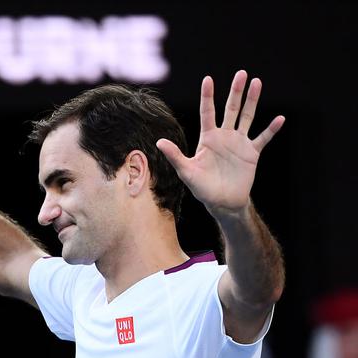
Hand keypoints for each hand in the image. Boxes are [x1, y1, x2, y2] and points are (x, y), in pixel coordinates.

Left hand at [156, 70, 284, 218]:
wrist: (222, 202)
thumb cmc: (202, 188)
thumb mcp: (186, 171)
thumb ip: (175, 155)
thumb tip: (158, 142)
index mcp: (208, 138)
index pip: (207, 112)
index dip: (208, 96)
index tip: (208, 79)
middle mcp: (224, 136)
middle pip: (231, 109)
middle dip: (236, 91)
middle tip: (242, 73)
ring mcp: (239, 143)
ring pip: (247, 117)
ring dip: (253, 101)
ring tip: (258, 83)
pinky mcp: (251, 153)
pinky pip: (263, 138)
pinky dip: (271, 129)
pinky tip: (280, 119)